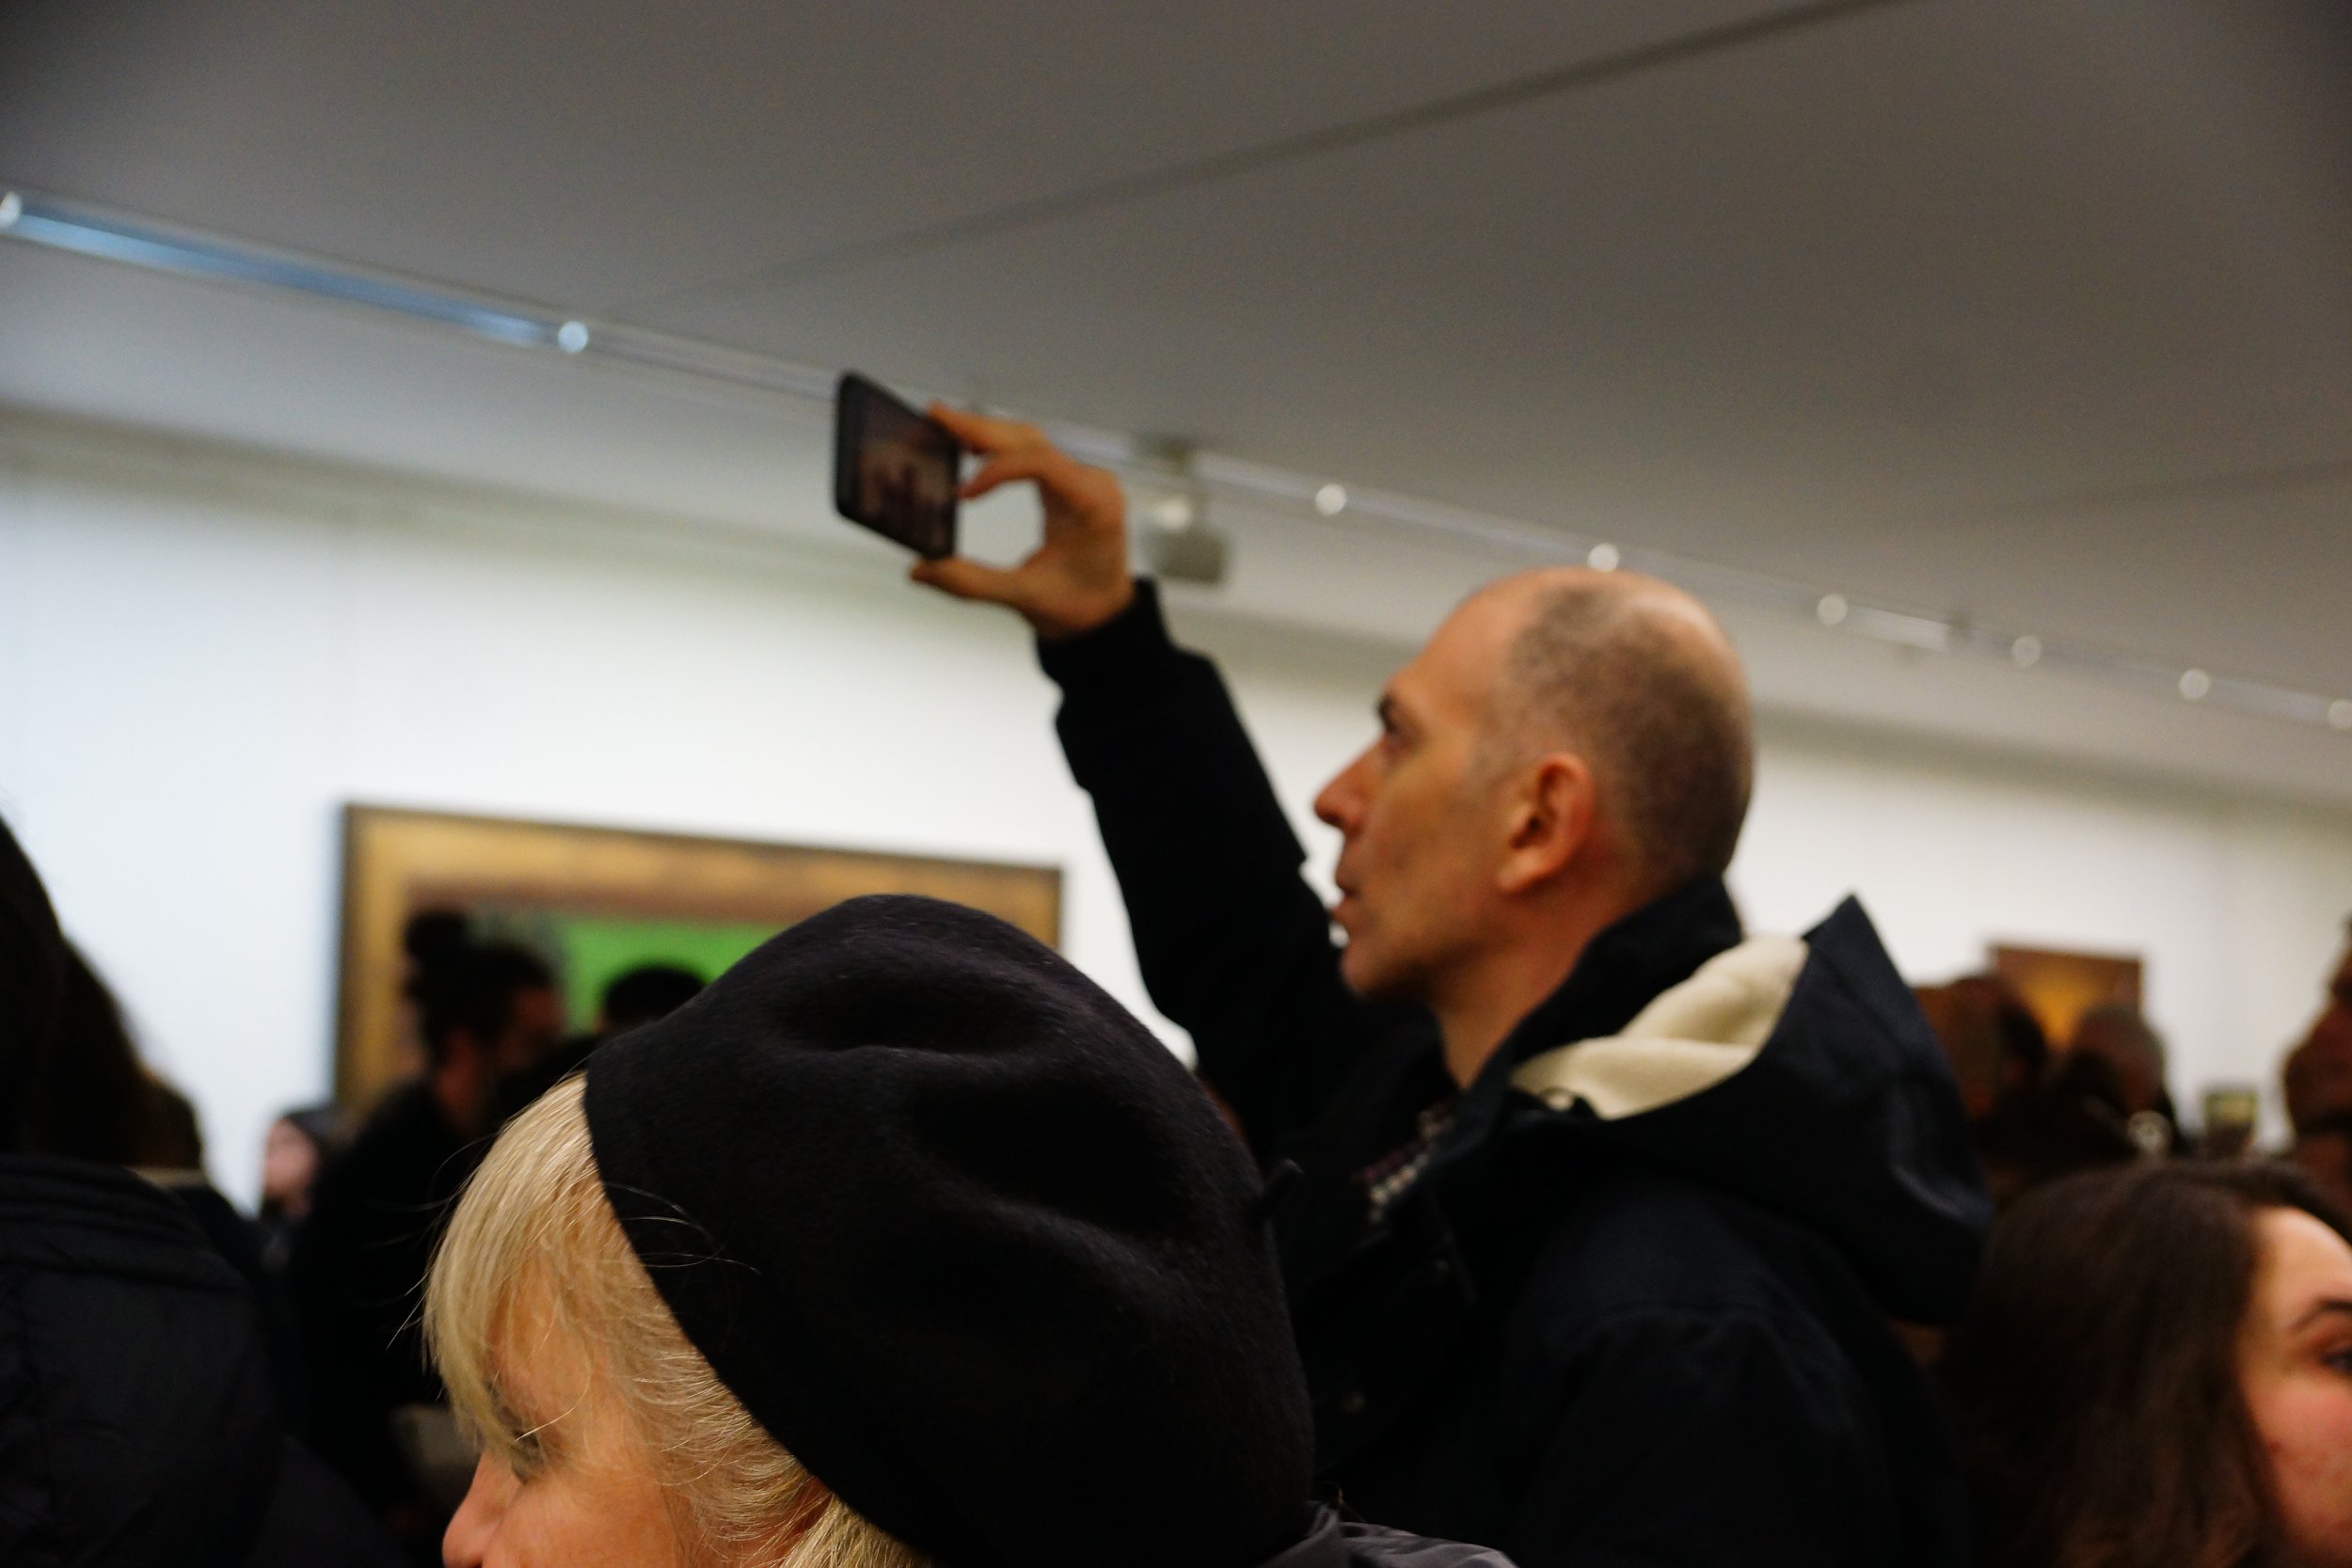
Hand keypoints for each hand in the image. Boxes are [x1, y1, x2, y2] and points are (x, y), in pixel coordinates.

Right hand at [909, 405, 1136, 639]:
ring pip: (1029, 441)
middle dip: (980, 427)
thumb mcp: (1026, 598)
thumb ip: (973, 583)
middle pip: (1030, 440)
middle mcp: (1091, 482)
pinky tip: (970, 446)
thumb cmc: (1078, 606)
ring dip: (986, 432)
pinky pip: (1031, 454)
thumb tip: (920, 570)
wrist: (1105, 613)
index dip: (997, 470)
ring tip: (943, 424)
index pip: (1041, 463)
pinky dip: (999, 448)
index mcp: (1093, 503)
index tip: (962, 495)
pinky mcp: (1067, 483)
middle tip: (935, 414)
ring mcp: (1080, 479)